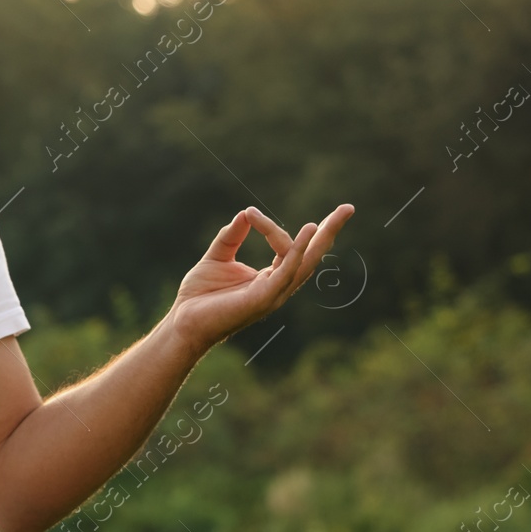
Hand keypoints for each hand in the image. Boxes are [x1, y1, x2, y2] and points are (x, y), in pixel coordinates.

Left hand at [168, 204, 354, 354]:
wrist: (182, 323)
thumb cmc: (198, 298)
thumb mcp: (216, 259)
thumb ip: (231, 237)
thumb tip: (245, 213)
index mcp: (269, 278)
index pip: (288, 248)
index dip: (271, 227)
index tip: (251, 212)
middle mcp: (277, 286)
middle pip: (311, 257)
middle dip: (329, 233)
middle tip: (348, 208)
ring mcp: (273, 294)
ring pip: (304, 263)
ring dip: (321, 239)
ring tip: (336, 217)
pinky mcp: (263, 298)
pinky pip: (286, 271)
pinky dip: (297, 250)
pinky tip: (308, 232)